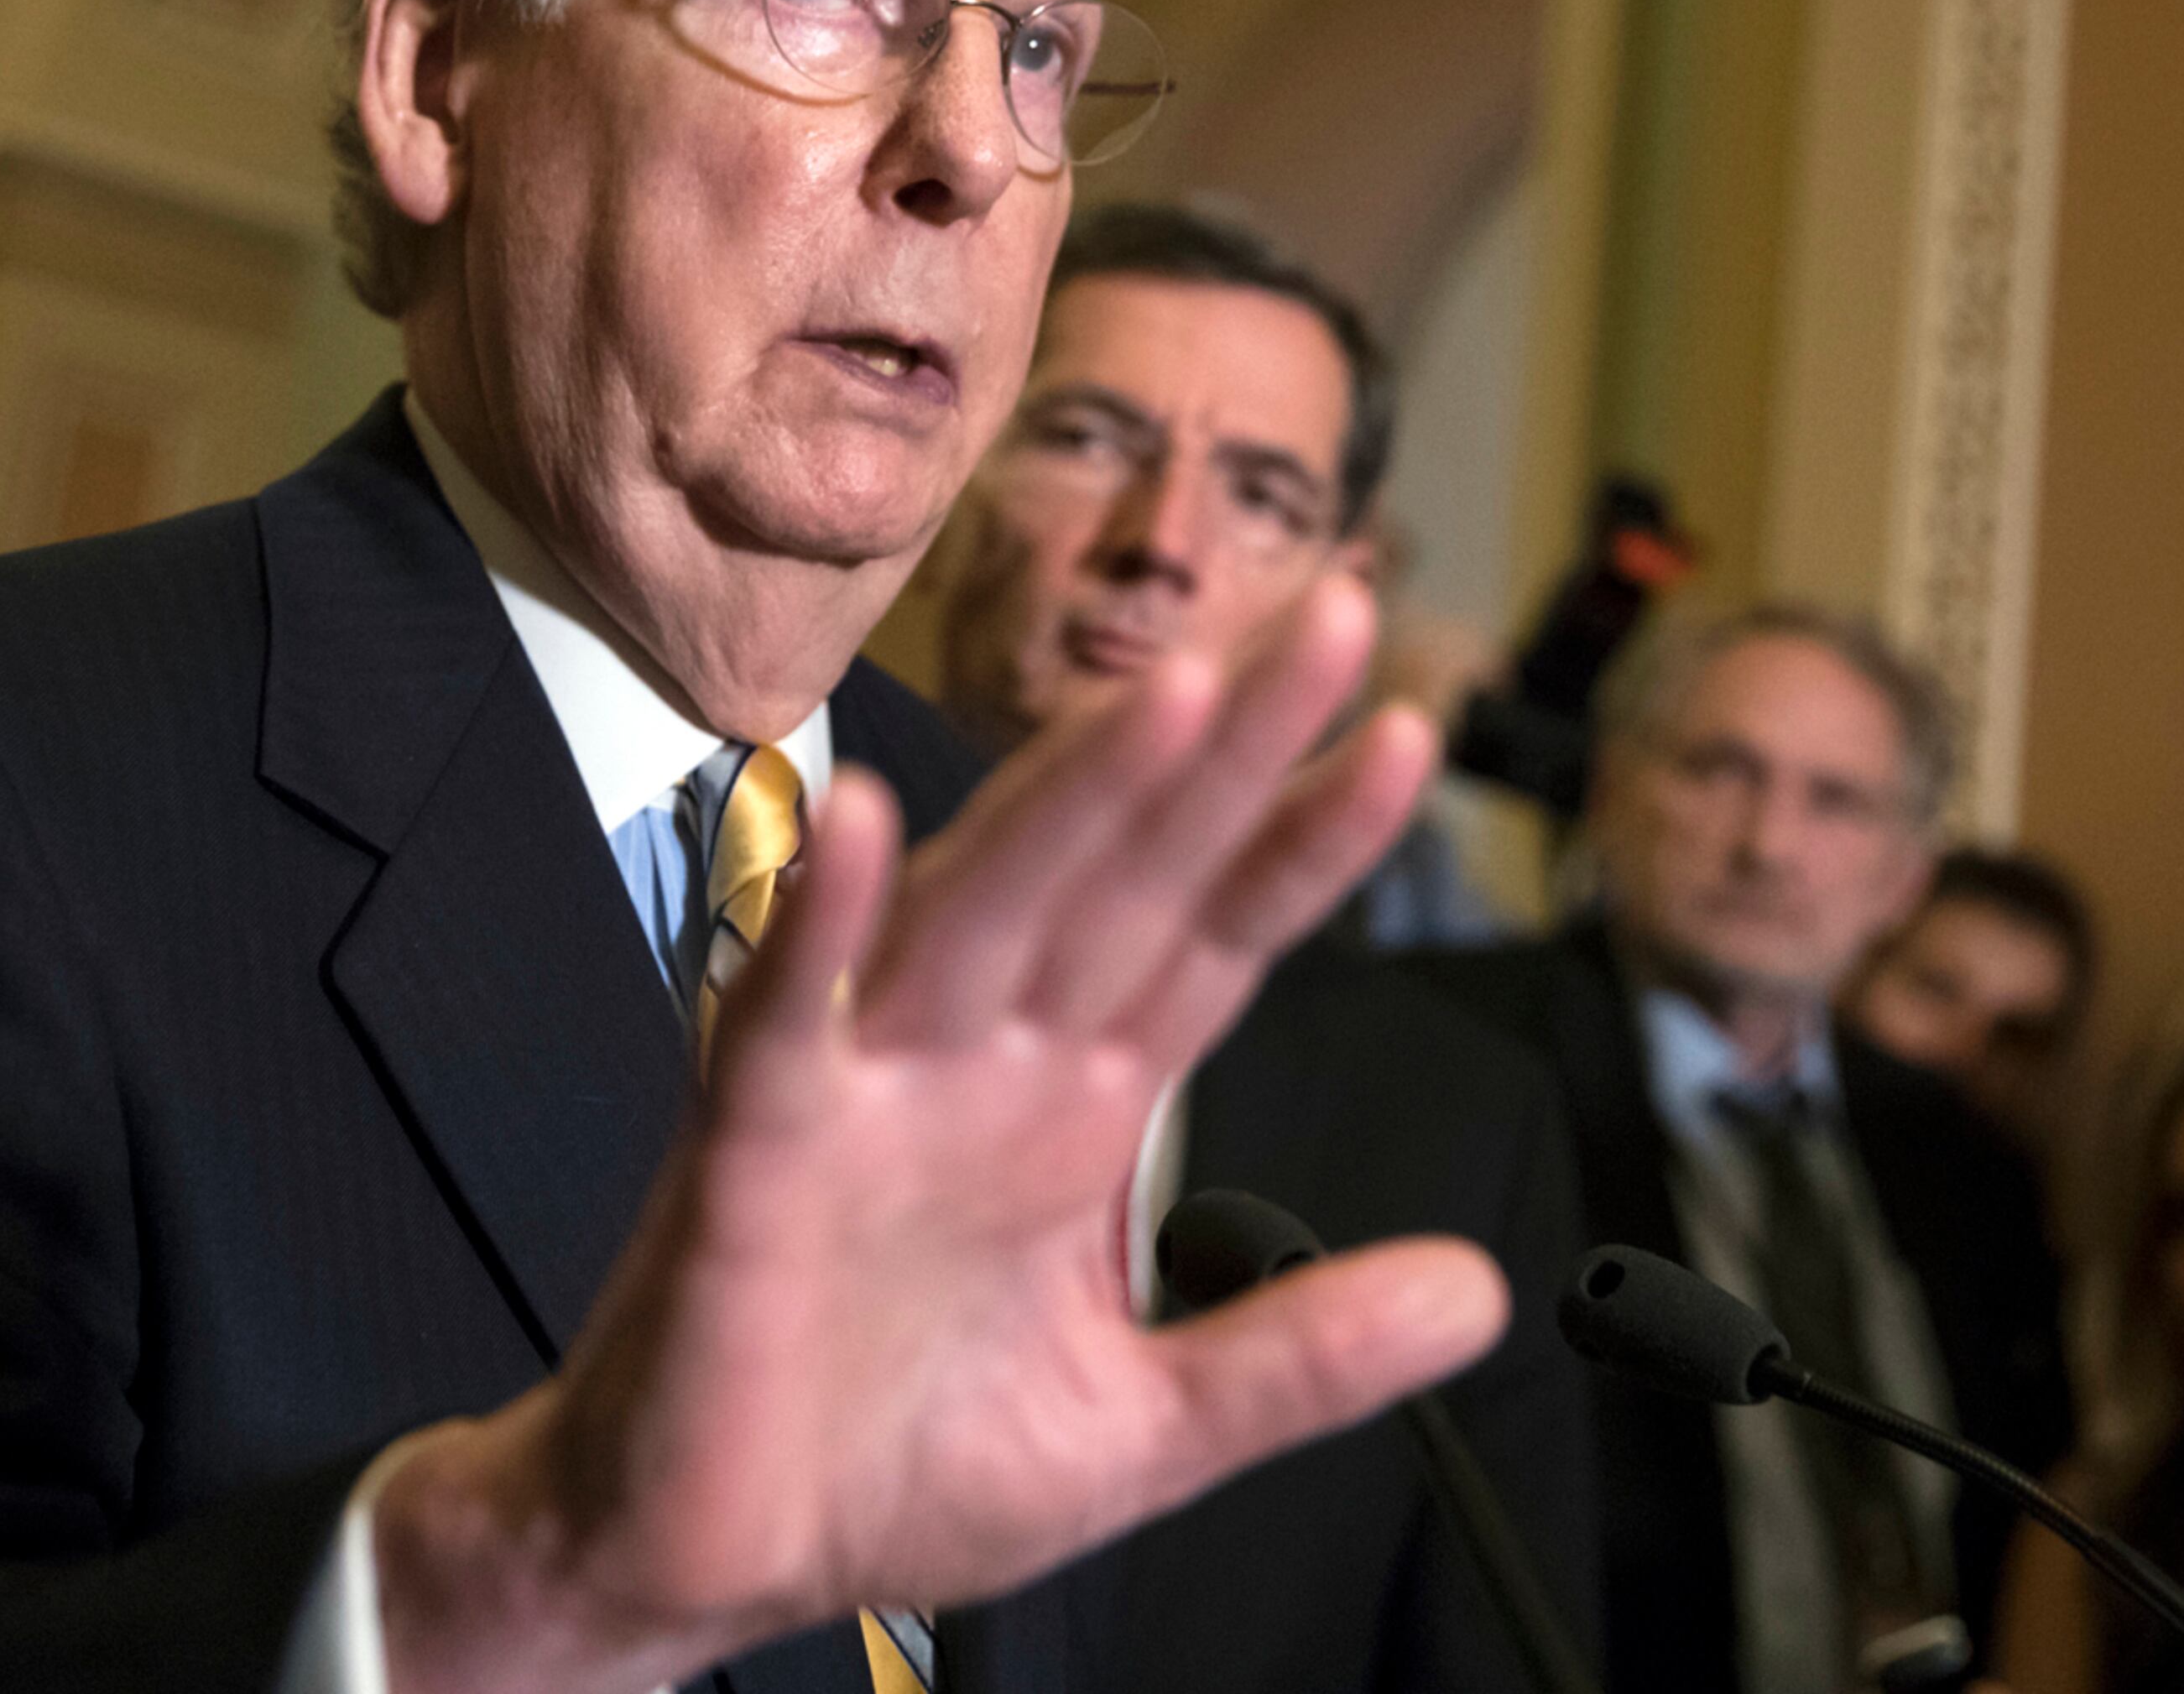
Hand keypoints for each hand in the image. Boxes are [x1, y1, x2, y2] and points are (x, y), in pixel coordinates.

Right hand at [368, 574, 1507, 1691]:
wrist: (708, 1562)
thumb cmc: (888, 1466)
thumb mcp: (1142, 1427)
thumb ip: (1298, 1353)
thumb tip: (1475, 1295)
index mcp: (1073, 1111)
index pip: (1217, 940)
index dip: (1307, 839)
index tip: (1407, 736)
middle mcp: (982, 1066)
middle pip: (1126, 876)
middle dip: (1229, 753)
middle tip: (1334, 621)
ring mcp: (869, 1091)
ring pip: (984, 905)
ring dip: (1071, 798)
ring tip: (1176, 694)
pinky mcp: (752, 1152)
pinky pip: (784, 1018)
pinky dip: (818, 922)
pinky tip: (856, 825)